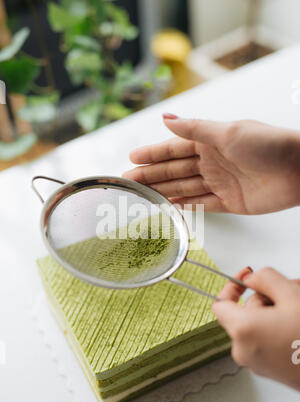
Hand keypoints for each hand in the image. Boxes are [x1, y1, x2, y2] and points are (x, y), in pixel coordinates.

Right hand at [123, 115, 299, 213]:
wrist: (299, 170)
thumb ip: (194, 129)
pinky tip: (171, 206)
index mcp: (211, 142)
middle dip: (152, 174)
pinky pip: (202, 205)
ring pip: (185, 188)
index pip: (174, 148)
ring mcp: (221, 183)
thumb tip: (165, 119)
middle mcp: (213, 162)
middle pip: (175, 170)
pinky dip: (186, 206)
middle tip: (129, 179)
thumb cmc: (268, 144)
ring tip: (143, 194)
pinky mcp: (230, 202)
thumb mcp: (228, 132)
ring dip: (164, 190)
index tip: (132, 157)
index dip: (152, 153)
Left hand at [213, 267, 299, 390]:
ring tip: (299, 307)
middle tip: (292, 290)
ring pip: (259, 325)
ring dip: (277, 311)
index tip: (247, 276)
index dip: (233, 285)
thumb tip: (252, 278)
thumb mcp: (292, 295)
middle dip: (267, 297)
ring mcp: (257, 363)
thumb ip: (265, 279)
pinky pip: (266, 340)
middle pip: (245, 312)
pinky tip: (299, 322)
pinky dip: (279, 327)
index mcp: (242, 330)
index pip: (220, 303)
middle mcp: (243, 350)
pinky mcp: (270, 371)